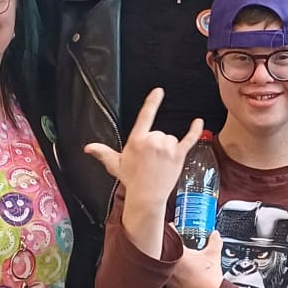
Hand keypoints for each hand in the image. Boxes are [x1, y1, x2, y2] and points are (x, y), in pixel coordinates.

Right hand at [84, 88, 202, 206]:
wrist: (146, 197)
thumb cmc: (131, 180)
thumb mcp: (115, 164)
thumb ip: (102, 152)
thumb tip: (88, 148)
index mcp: (137, 140)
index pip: (145, 116)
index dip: (152, 102)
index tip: (158, 91)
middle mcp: (153, 141)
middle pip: (158, 132)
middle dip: (155, 144)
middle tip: (150, 160)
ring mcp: (167, 148)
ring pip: (170, 138)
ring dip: (167, 148)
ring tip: (160, 163)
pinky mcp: (179, 155)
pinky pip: (189, 139)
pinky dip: (195, 130)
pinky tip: (198, 121)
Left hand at [166, 232, 223, 287]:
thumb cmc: (210, 278)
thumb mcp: (213, 255)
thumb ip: (214, 241)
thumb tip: (215, 235)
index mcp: (177, 254)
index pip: (169, 236)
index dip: (172, 229)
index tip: (174, 228)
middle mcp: (169, 265)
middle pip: (163, 250)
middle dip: (170, 246)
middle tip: (177, 244)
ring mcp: (167, 278)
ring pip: (163, 265)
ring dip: (169, 261)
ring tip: (178, 260)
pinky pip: (166, 278)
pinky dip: (171, 275)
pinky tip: (180, 274)